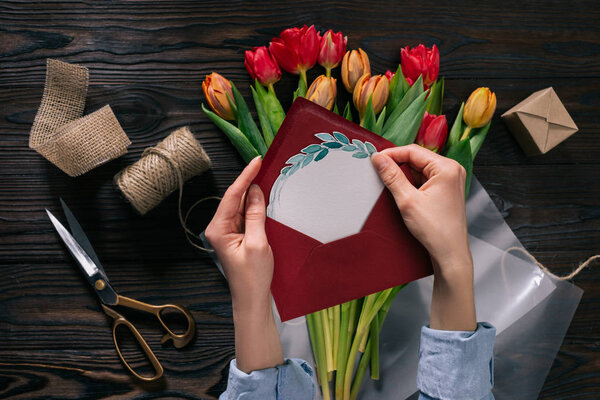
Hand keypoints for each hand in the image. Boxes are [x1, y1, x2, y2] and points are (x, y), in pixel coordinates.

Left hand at [205, 156, 282, 371]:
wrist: (251, 300)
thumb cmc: (253, 277)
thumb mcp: (258, 244)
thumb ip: (255, 215)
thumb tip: (255, 191)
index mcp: (218, 229)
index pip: (231, 196)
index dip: (245, 176)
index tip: (256, 160)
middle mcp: (218, 228)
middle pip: (234, 198)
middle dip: (248, 181)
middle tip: (263, 163)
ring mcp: (227, 233)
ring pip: (239, 206)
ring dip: (251, 192)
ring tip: (265, 175)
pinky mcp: (236, 238)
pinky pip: (244, 215)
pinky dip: (253, 205)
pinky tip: (262, 197)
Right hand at [371, 145, 475, 330]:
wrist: (450, 252)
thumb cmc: (434, 229)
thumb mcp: (407, 200)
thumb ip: (392, 176)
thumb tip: (378, 159)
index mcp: (446, 168)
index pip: (413, 151)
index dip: (391, 154)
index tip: (374, 160)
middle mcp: (452, 170)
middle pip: (417, 158)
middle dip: (397, 164)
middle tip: (378, 171)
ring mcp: (451, 180)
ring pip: (420, 169)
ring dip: (404, 175)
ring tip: (389, 184)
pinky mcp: (447, 190)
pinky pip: (425, 179)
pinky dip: (412, 183)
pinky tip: (402, 192)